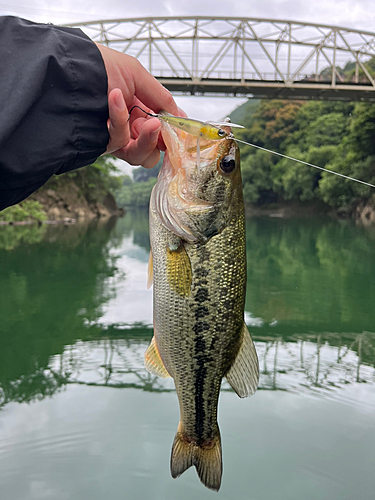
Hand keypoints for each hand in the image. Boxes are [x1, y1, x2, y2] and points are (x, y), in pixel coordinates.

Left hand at [96, 43, 179, 167]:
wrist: (69, 67)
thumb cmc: (98, 65)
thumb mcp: (136, 75)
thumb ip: (162, 97)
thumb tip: (180, 117)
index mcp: (139, 111)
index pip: (161, 133)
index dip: (171, 135)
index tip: (180, 132)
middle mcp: (128, 127)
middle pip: (152, 152)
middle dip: (159, 142)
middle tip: (160, 128)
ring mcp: (115, 138)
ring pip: (139, 155)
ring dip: (147, 139)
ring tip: (151, 122)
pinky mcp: (101, 143)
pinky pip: (119, 141)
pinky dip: (120, 119)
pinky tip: (115, 98)